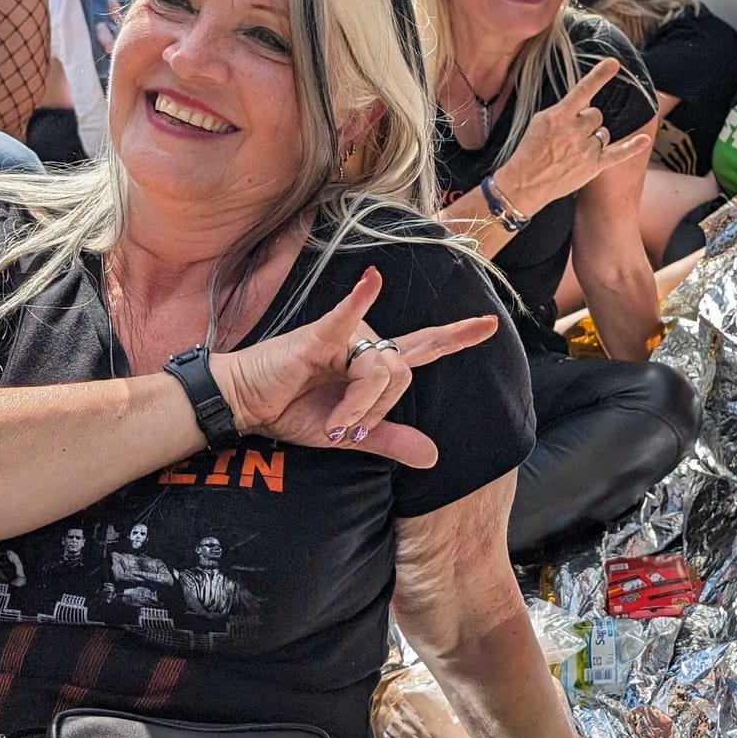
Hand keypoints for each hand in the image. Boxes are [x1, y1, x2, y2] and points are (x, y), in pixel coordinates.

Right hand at [208, 267, 500, 467]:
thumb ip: (390, 440)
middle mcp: (365, 344)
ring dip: (358, 406)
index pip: (425, 347)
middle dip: (378, 411)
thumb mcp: (348, 434)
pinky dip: (359, 300)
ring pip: (380, 370)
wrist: (246, 407)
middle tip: (344, 429)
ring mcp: (345, 337)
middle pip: (403, 373)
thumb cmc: (291, 412)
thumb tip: (432, 457)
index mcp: (374, 364)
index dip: (457, 337)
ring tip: (331, 424)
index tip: (490, 324)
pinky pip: (347, 318)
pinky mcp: (319, 335)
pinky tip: (372, 279)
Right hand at [498, 57, 653, 210]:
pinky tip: (645, 140)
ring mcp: (585, 149)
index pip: (582, 90)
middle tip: (571, 135)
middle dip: (587, 121)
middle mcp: (574, 131)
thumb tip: (583, 101)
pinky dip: (632, 147)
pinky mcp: (593, 166)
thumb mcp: (539, 121)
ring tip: (575, 150)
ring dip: (594, 137)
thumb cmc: (530, 150)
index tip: (614, 63)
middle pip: (596, 115)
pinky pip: (618, 154)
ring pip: (604, 132)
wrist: (525, 183)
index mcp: (558, 117)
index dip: (599, 76)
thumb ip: (563, 110)